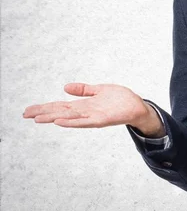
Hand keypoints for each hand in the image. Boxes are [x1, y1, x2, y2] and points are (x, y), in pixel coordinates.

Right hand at [22, 83, 162, 134]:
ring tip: (38, 118)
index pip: (60, 106)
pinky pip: (84, 122)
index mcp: (84, 105)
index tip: (28, 110)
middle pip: (60, 112)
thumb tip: (65, 87)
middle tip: (25, 114)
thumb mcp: (100, 90)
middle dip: (43, 113)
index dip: (44, 107)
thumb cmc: (120, 99)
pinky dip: (72, 122)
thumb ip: (84, 90)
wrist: (138, 107)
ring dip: (53, 118)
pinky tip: (60, 122)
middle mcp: (85, 112)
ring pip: (69, 118)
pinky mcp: (102, 120)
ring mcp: (93, 117)